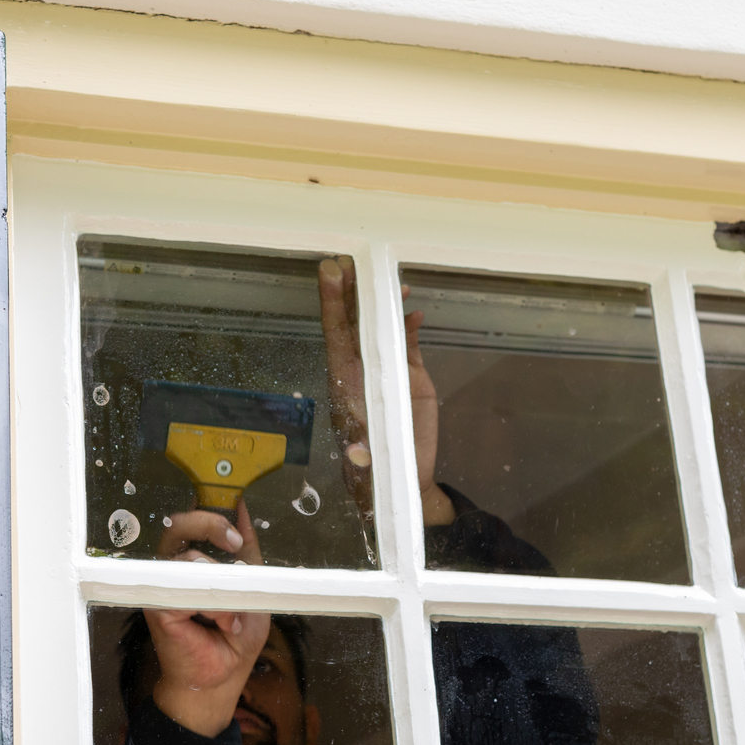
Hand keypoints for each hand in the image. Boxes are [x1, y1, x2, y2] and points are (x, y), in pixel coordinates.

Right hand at [149, 501, 270, 735]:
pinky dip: (215, 607)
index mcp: (191, 561)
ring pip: (187, 559)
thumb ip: (246, 550)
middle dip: (210, 526)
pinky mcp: (158, 607)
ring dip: (222, 585)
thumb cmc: (233, 637)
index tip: (239, 531)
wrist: (223, 677)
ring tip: (236, 613)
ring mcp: (161, 586)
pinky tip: (224, 624)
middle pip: (178, 524)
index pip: (192, 520)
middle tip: (234, 542)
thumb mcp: (250, 586)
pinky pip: (187, 591)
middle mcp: (171, 569)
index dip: (213, 515)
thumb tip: (244, 509)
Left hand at [319, 257, 454, 527]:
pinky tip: (414, 310)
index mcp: (347, 387)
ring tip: (388, 277)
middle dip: (352, 292)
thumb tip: (356, 452)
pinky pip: (408, 345)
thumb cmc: (377, 478)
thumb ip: (361, 459)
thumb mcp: (367, 472)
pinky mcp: (411, 380)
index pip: (336, 337)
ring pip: (381, 330)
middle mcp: (363, 373)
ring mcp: (387, 374)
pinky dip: (410, 327)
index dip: (333, 305)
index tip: (330, 274)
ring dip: (383, 304)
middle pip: (355, 324)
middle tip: (351, 258)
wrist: (406, 487)